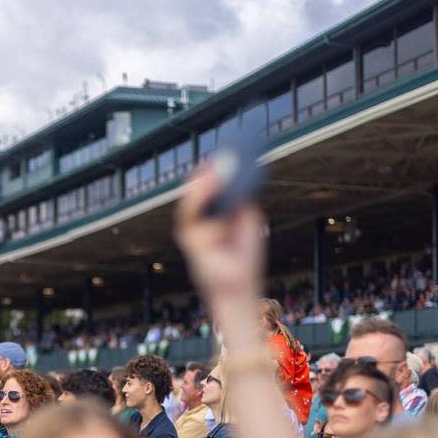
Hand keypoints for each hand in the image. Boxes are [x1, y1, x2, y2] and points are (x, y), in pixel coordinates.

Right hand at [174, 167, 266, 307]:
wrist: (241, 286)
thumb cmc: (244, 258)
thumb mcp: (248, 219)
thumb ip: (241, 199)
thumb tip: (238, 174)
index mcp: (212, 215)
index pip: (208, 186)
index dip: (216, 169)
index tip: (229, 152)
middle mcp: (198, 221)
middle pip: (197, 189)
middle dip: (209, 170)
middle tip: (226, 153)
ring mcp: (191, 230)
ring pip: (191, 198)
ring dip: (204, 180)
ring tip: (219, 164)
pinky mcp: (189, 239)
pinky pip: (190, 212)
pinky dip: (200, 195)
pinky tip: (213, 181)